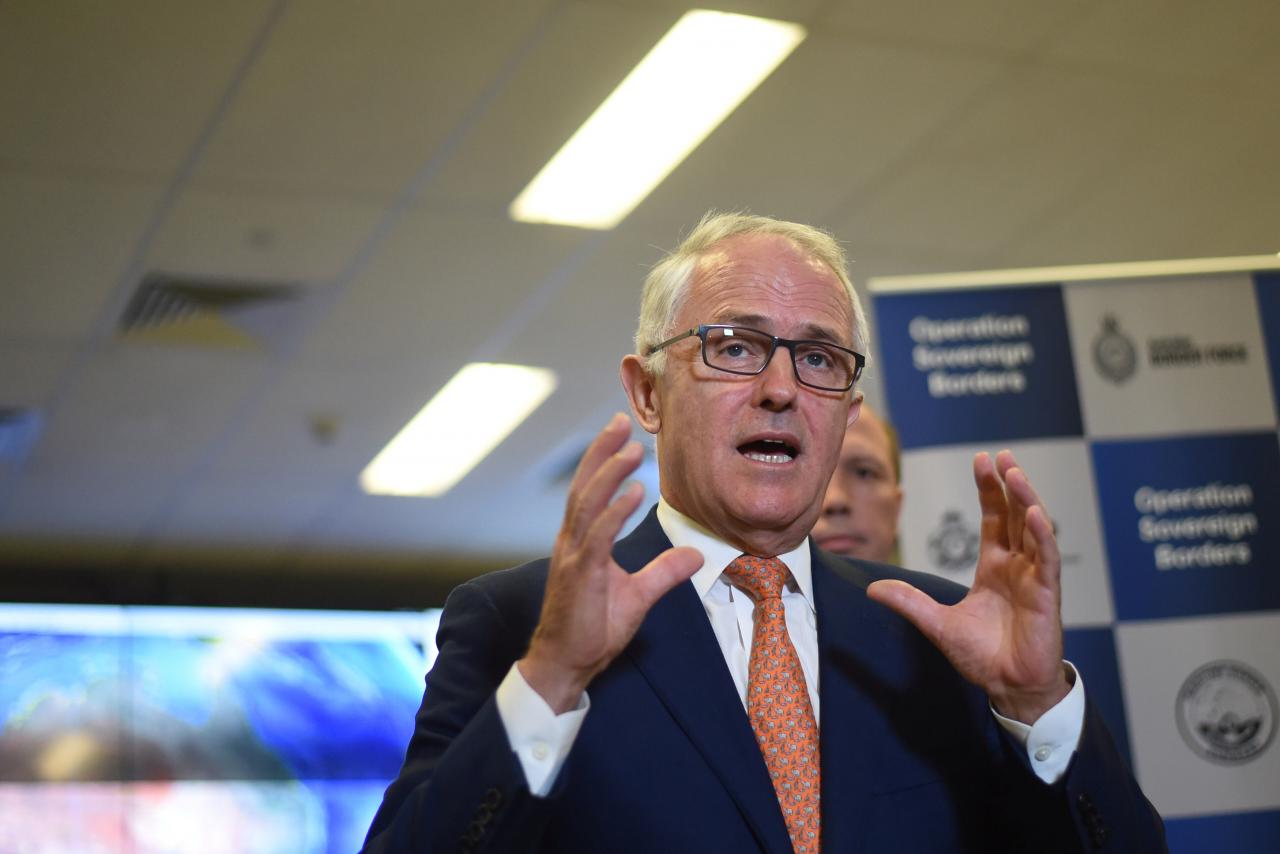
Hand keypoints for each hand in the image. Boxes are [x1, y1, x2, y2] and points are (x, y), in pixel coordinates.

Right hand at [520, 413, 702, 712]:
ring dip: (610, 473)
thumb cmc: (593, 630)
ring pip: (589, 504)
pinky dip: (614, 511)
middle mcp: (572, 542)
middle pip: (585, 486)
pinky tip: (632, 491)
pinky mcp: (580, 576)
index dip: (602, 459)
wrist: (566, 665)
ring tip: (630, 448)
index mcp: (581, 542)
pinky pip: (598, 536)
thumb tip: (696, 554)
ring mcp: (573, 558)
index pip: (590, 490)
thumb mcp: (638, 596)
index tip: (620, 431)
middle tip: (619, 419)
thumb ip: (664, 572)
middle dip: (602, 451)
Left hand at [866, 451, 1068, 723]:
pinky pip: (1047, 559)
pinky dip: (1041, 535)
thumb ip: (909, 602)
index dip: (989, 491)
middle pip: (1015, 516)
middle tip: (1001, 456)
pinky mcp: (1046, 595)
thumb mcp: (937, 624)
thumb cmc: (982, 656)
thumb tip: (872, 588)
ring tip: (1015, 472)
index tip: (982, 461)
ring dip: (1026, 500)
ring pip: (1033, 530)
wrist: (1008, 688)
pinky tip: (1032, 513)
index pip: (995, 519)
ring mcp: (1034, 578)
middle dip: (1008, 484)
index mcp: (994, 568)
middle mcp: (1017, 566)